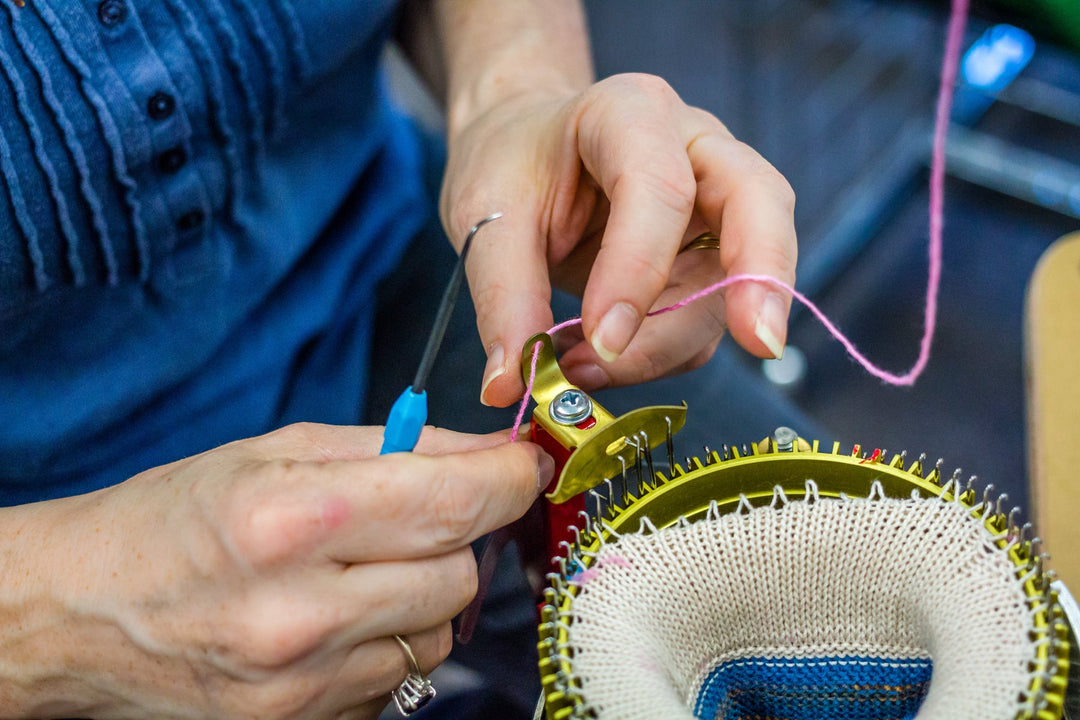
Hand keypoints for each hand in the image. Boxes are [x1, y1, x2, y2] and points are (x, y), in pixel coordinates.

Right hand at [0, 424, 551, 718]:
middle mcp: (299, 613)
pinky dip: (388, 641)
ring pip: (438, 631)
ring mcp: (301, 685)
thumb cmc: (175, 517)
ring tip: (360, 570)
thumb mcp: (279, 452)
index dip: (508, 478)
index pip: (452, 503)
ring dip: (422, 593)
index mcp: (291, 521)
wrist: (81, 612)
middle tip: (414, 514)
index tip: (522, 463)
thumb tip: (490, 450)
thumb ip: (397, 447)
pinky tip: (336, 618)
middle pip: (459, 573)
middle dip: (458, 534)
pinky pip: (398, 678)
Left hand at [441, 73, 796, 406]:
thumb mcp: (485, 214)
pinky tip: (600, 361)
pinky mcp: (712, 255)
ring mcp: (714, 201)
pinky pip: (707, 318)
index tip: (600, 341)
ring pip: (735, 279)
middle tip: (759, 346)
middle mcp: (694, 147)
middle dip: (760, 280)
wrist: (522, 151)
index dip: (638, 269)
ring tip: (586, 371)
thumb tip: (510, 384)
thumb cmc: (511, 164)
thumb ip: (503, 294)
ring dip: (671, 344)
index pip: (660, 188)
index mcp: (630, 112)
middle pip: (760, 204)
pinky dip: (661, 354)